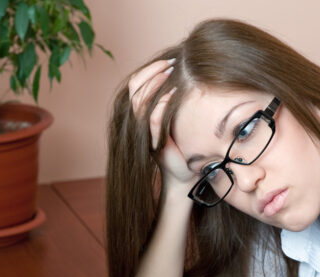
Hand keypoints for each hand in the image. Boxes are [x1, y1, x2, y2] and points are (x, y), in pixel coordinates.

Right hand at [127, 59, 194, 196]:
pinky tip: (173, 93)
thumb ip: (173, 100)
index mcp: (142, 114)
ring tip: (172, 72)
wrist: (185, 174)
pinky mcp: (155, 142)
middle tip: (171, 63)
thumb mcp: (177, 117)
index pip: (136, 84)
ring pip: (139, 101)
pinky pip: (152, 118)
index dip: (148, 69)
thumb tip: (182, 74)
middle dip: (152, 71)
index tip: (168, 60)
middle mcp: (139, 122)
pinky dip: (162, 103)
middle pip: (134, 88)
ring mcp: (145, 132)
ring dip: (156, 83)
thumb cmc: (184, 145)